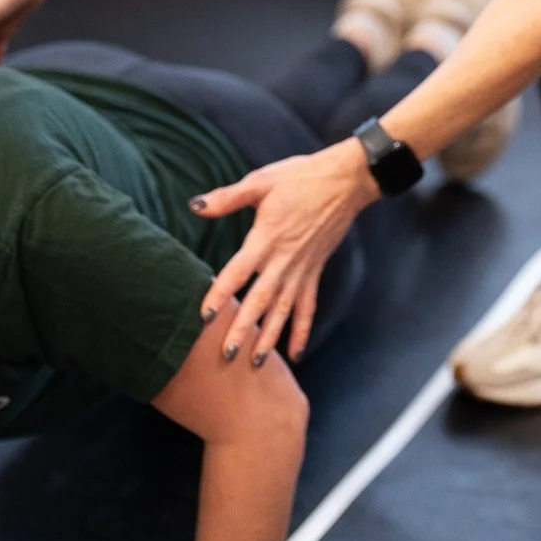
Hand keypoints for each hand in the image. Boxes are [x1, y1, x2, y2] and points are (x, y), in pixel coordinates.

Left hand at [193, 139, 376, 362]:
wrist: (345, 181)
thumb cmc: (301, 177)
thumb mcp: (262, 182)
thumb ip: (228, 198)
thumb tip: (195, 205)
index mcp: (266, 238)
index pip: (238, 273)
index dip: (220, 295)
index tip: (204, 318)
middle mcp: (284, 260)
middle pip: (260, 301)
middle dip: (243, 329)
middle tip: (227, 355)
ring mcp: (302, 269)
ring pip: (283, 310)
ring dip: (270, 338)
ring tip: (255, 363)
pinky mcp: (315, 271)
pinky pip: (308, 307)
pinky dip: (301, 331)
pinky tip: (294, 354)